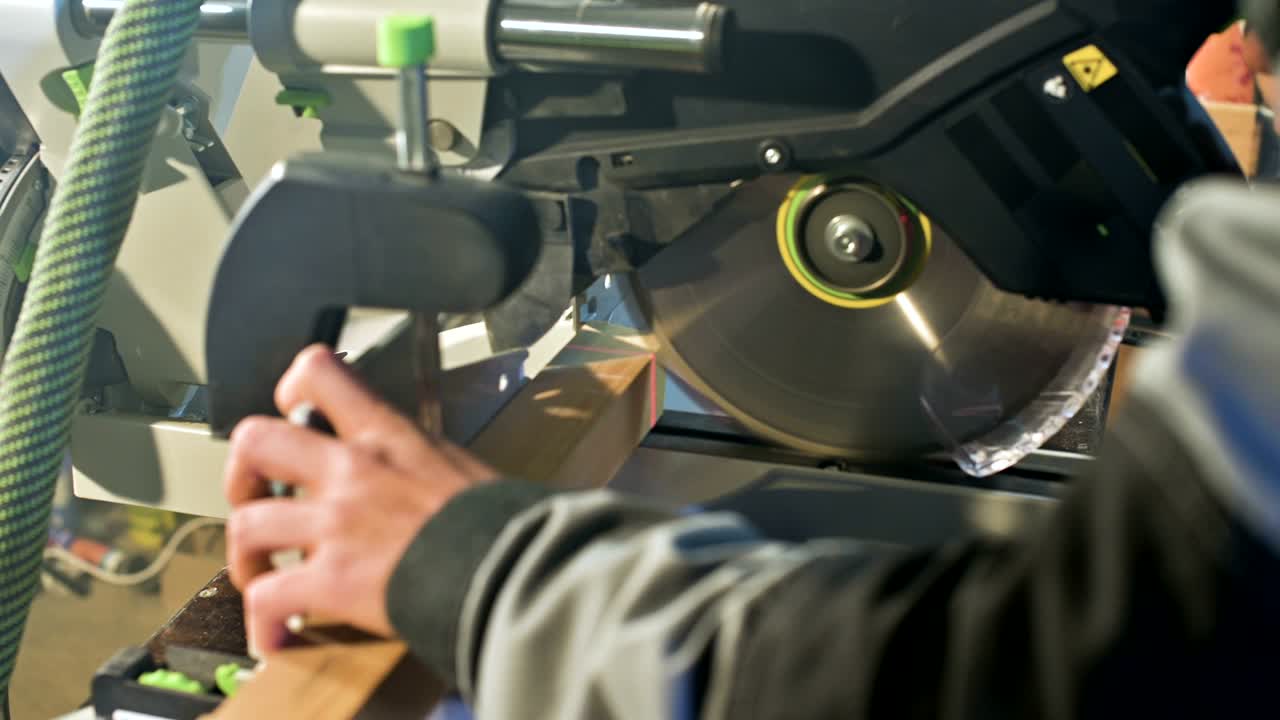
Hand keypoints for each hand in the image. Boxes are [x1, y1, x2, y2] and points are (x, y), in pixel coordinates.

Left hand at [223, 345, 497, 655]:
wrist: (514, 570)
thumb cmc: (503, 524)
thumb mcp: (458, 465)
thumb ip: (415, 461)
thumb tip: (411, 473)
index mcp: (387, 436)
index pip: (320, 373)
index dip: (292, 387)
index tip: (291, 408)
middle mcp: (352, 471)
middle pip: (255, 441)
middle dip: (242, 474)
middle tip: (255, 497)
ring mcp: (336, 524)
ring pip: (246, 525)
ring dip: (247, 557)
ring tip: (262, 576)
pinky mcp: (332, 581)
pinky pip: (267, 598)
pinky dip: (264, 623)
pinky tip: (277, 636)